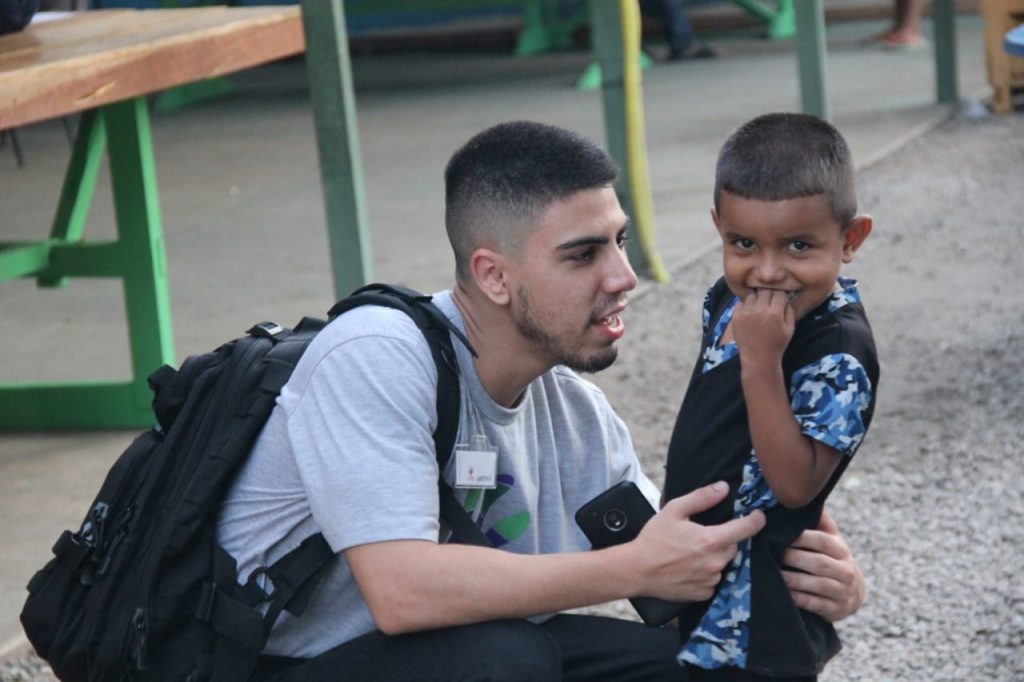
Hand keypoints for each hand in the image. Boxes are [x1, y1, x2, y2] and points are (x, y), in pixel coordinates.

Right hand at [633, 482, 764, 601]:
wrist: (636, 570)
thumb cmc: (654, 539)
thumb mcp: (674, 510)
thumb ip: (701, 498)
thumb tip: (723, 488)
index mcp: (710, 540)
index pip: (745, 529)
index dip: (756, 520)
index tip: (758, 515)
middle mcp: (715, 563)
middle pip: (733, 546)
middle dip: (725, 539)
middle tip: (704, 534)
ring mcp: (710, 581)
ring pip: (723, 564)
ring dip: (715, 556)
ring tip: (692, 553)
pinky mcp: (704, 593)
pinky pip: (714, 580)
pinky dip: (707, 573)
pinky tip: (690, 567)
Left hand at [731, 289, 794, 365]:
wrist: (758, 359)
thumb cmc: (777, 345)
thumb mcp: (790, 329)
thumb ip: (790, 311)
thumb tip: (786, 299)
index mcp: (775, 313)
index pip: (778, 293)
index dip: (780, 296)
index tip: (779, 301)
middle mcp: (760, 310)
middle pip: (765, 291)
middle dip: (768, 296)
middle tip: (768, 304)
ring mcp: (746, 313)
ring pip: (752, 295)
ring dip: (756, 299)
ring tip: (758, 309)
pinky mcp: (736, 317)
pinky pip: (740, 303)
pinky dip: (745, 305)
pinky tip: (749, 313)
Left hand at [782, 510, 864, 621]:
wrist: (852, 594)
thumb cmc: (832, 560)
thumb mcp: (831, 540)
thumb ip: (820, 521)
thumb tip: (808, 493)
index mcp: (841, 549)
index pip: (822, 541)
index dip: (802, 538)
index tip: (781, 535)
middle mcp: (845, 570)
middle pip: (818, 563)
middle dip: (794, 559)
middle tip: (773, 554)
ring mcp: (842, 591)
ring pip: (815, 584)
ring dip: (793, 579)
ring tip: (774, 573)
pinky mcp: (835, 610)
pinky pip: (814, 604)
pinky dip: (797, 598)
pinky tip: (782, 592)